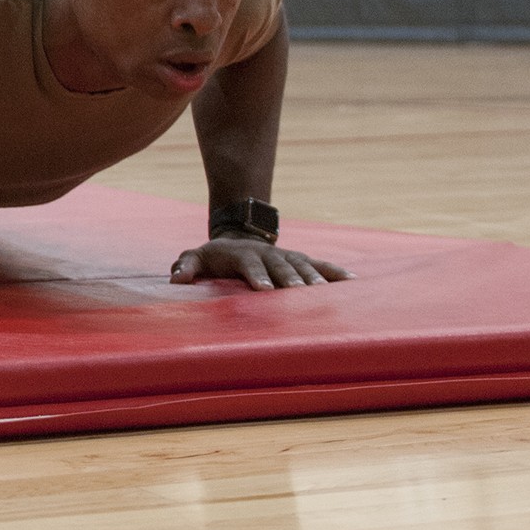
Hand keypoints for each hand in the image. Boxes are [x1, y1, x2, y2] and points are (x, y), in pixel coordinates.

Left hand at [170, 236, 352, 289]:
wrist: (238, 237)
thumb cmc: (215, 256)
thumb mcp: (196, 256)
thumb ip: (186, 266)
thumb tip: (176, 280)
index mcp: (242, 254)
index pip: (250, 265)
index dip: (257, 276)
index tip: (264, 290)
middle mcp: (268, 254)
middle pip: (281, 265)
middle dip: (290, 278)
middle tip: (300, 293)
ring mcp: (286, 256)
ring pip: (303, 264)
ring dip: (314, 277)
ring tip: (325, 292)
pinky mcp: (301, 260)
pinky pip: (321, 265)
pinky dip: (336, 272)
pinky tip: (353, 282)